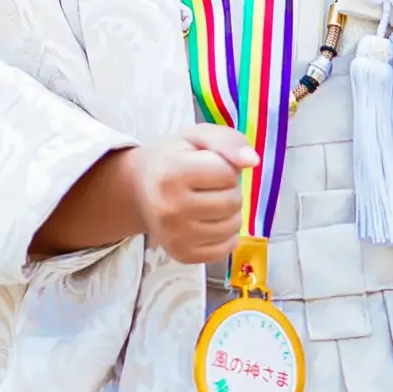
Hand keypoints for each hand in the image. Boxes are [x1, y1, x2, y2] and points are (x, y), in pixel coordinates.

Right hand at [125, 124, 255, 263]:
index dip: (225, 167)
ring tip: (210, 202)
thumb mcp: (196, 137)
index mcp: (173, 173)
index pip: (228, 174)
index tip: (207, 166)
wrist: (139, 189)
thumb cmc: (173, 158)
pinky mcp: (182, 255)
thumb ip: (227, 141)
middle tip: (210, 185)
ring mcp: (175, 235)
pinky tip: (210, 222)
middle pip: (232, 202)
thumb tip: (253, 161)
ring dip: (230, 213)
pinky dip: (226, 236)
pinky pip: (225, 249)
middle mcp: (170, 208)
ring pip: (232, 226)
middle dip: (230, 190)